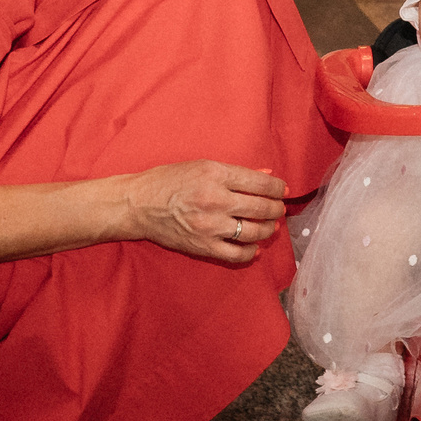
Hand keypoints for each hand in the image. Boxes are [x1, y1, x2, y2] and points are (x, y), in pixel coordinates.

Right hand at [121, 161, 290, 265]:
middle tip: (279, 208)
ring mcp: (210, 226)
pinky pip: (237, 254)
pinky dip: (251, 252)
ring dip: (268, 229)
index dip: (278, 187)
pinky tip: (253, 246)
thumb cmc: (168, 181)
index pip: (260, 182)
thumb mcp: (202, 166)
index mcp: (215, 175)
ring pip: (254, 232)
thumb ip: (236, 172)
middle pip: (261, 208)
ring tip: (269, 226)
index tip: (283, 190)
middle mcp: (215, 200)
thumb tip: (266, 173)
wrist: (138, 204)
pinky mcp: (203, 246)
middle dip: (277, 208)